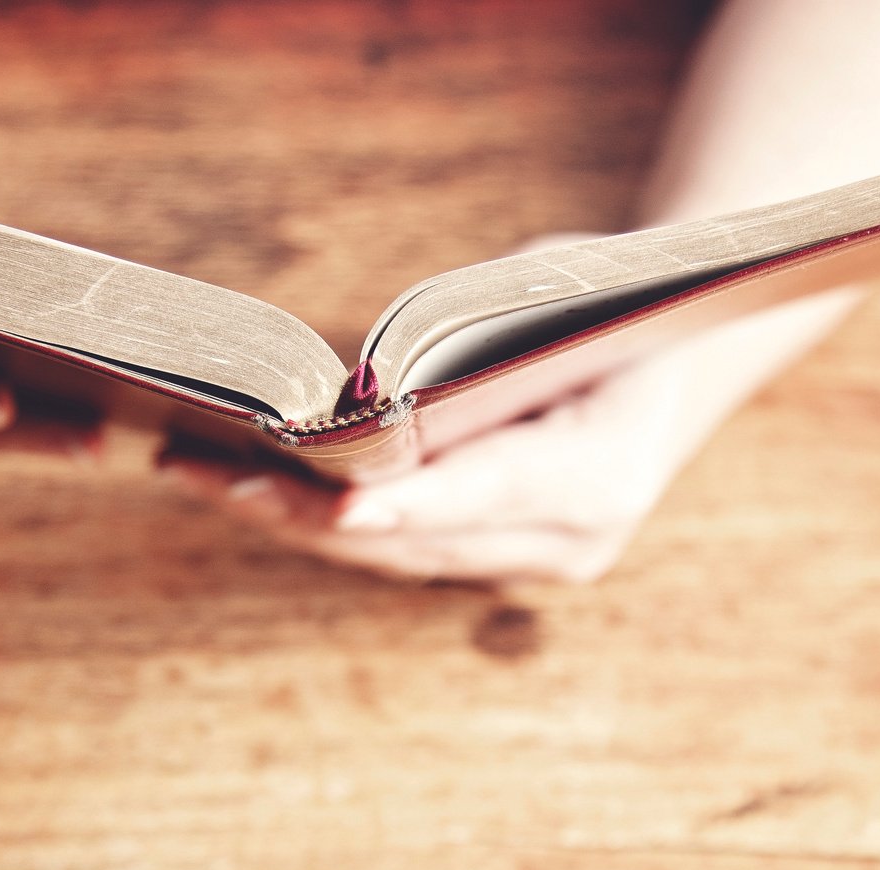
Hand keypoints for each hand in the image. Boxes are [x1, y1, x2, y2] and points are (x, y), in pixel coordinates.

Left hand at [166, 282, 858, 584]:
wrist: (677, 358)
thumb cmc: (610, 305)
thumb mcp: (549, 295)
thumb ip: (468, 351)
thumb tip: (362, 394)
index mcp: (604, 470)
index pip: (487, 490)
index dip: (406, 503)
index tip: (336, 507)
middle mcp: (576, 538)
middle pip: (422, 540)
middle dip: (309, 512)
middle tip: (210, 474)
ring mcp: (543, 563)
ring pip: (400, 557)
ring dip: (299, 523)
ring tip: (202, 475)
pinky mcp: (507, 564)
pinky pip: (407, 552)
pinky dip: (333, 525)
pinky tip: (259, 490)